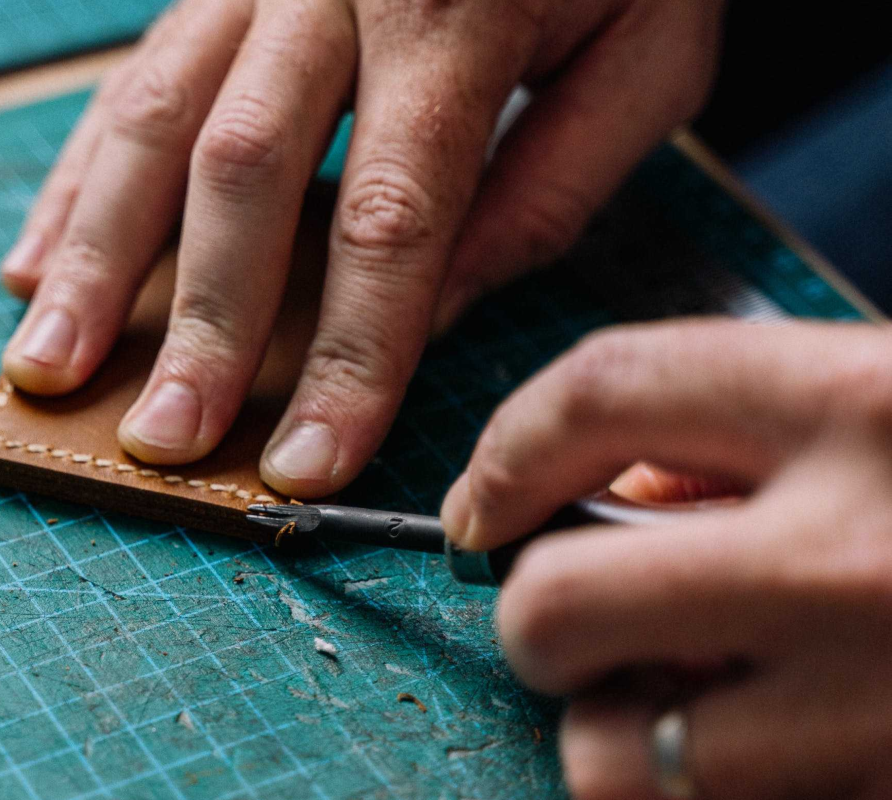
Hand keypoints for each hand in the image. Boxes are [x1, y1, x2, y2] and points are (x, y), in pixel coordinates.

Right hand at [0, 0, 723, 496]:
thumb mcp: (646, 54)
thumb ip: (550, 183)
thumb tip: (438, 310)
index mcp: (454, 12)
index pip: (391, 220)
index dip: (348, 355)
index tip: (308, 465)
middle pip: (243, 171)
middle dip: (202, 322)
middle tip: (164, 441)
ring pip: (155, 121)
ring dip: (94, 257)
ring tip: (48, 366)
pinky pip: (128, 82)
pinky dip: (79, 179)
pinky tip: (34, 263)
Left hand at [440, 320, 891, 799]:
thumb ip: (745, 434)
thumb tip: (597, 501)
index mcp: (866, 403)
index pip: (598, 389)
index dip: (503, 448)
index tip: (480, 503)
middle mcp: (862, 556)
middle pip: (556, 602)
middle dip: (537, 616)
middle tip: (578, 616)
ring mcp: (883, 707)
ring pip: (615, 763)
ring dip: (615, 739)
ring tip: (692, 702)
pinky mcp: (886, 792)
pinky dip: (709, 791)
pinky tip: (775, 749)